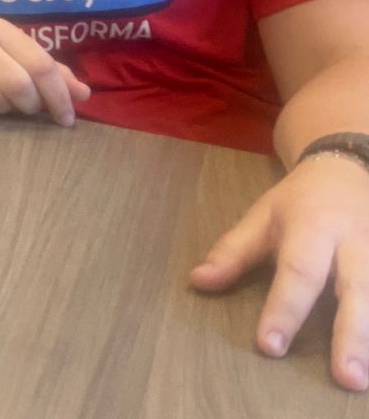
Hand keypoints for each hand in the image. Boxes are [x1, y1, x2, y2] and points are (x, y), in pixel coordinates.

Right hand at [0, 17, 90, 124]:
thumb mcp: (17, 54)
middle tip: (31, 109)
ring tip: (2, 101)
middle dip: (31, 105)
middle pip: (18, 85)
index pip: (39, 64)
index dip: (59, 95)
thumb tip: (83, 94)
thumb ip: (52, 73)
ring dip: (6, 109)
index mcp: (1, 29)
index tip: (67, 117)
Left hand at [190, 155, 368, 390]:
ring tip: (363, 379)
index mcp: (314, 228)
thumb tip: (198, 282)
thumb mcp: (261, 216)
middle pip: (356, 290)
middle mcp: (354, 244)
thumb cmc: (298, 202)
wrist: (345, 170)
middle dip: (351, 335)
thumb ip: (232, 251)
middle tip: (345, 377)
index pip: (297, 272)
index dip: (283, 309)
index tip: (269, 345)